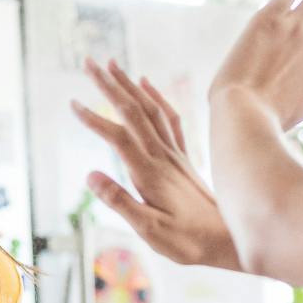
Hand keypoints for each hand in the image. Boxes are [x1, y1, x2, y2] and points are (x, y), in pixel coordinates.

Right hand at [72, 60, 241, 270]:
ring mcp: (174, 155)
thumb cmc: (188, 241)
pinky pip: (170, 118)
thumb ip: (119, 202)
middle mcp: (162, 156)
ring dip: (130, 84)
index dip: (94, 119)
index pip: (117, 137)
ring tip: (112, 64)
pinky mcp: (183, 158)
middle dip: (109, 85)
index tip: (72, 104)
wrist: (229, 240)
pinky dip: (156, 97)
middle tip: (88, 62)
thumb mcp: (149, 230)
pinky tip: (146, 84)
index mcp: (149, 173)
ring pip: (150, 108)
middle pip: (132, 111)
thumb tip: (90, 175)